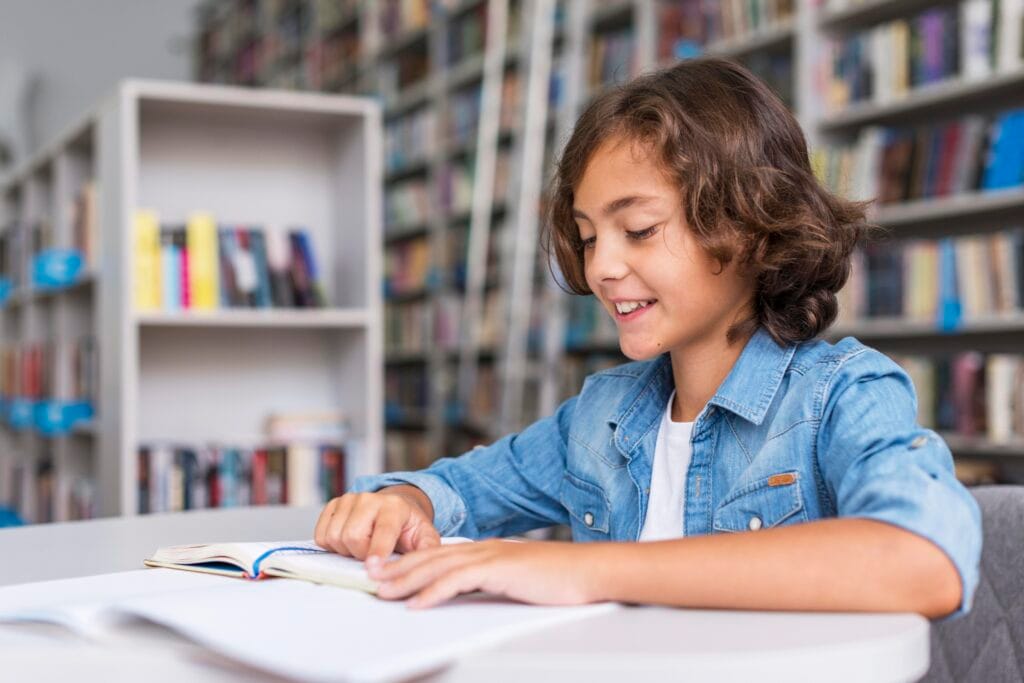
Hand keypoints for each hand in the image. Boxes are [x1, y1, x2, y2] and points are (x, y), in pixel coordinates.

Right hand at [314, 487, 439, 559]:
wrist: (392, 509)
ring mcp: (349, 499)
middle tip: (372, 556)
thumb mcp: (424, 536)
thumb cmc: (407, 527)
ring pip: (334, 537)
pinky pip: (320, 535)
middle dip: (360, 554)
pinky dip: (331, 545)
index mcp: (395, 507)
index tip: (373, 567)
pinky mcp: (333, 504)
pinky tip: (348, 542)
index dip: (377, 550)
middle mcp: (369, 498)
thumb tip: (425, 567)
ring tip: (361, 547)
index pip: (384, 530)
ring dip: (345, 551)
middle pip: (352, 537)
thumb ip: (427, 549)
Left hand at [366, 539, 600, 608]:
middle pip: (430, 558)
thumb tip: (468, 590)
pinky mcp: (499, 570)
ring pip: (437, 567)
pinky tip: (417, 603)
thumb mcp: (516, 579)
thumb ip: (491, 581)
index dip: (409, 563)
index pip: (438, 555)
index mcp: (486, 550)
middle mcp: (484, 549)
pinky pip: (458, 582)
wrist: (588, 572)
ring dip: (406, 580)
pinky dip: (433, 592)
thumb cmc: (558, 578)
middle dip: (397, 569)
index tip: (386, 572)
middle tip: (371, 579)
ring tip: (382, 591)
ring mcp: (491, 557)